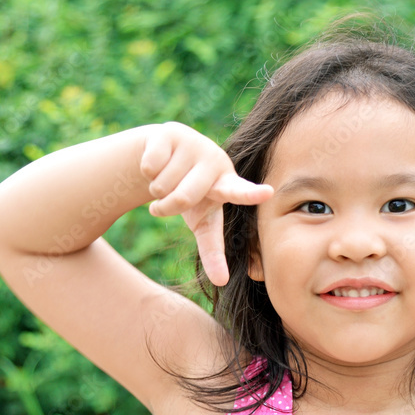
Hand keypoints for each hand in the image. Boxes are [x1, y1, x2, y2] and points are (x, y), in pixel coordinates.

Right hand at [139, 122, 273, 286]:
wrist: (164, 157)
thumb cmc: (191, 196)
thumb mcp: (202, 222)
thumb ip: (213, 250)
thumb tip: (222, 282)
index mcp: (227, 184)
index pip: (240, 192)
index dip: (251, 194)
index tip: (268, 192)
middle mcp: (215, 161)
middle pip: (183, 198)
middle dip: (166, 206)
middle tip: (165, 203)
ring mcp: (194, 143)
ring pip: (161, 184)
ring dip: (155, 190)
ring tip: (165, 180)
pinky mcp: (170, 132)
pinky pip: (150, 166)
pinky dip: (146, 171)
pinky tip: (156, 163)